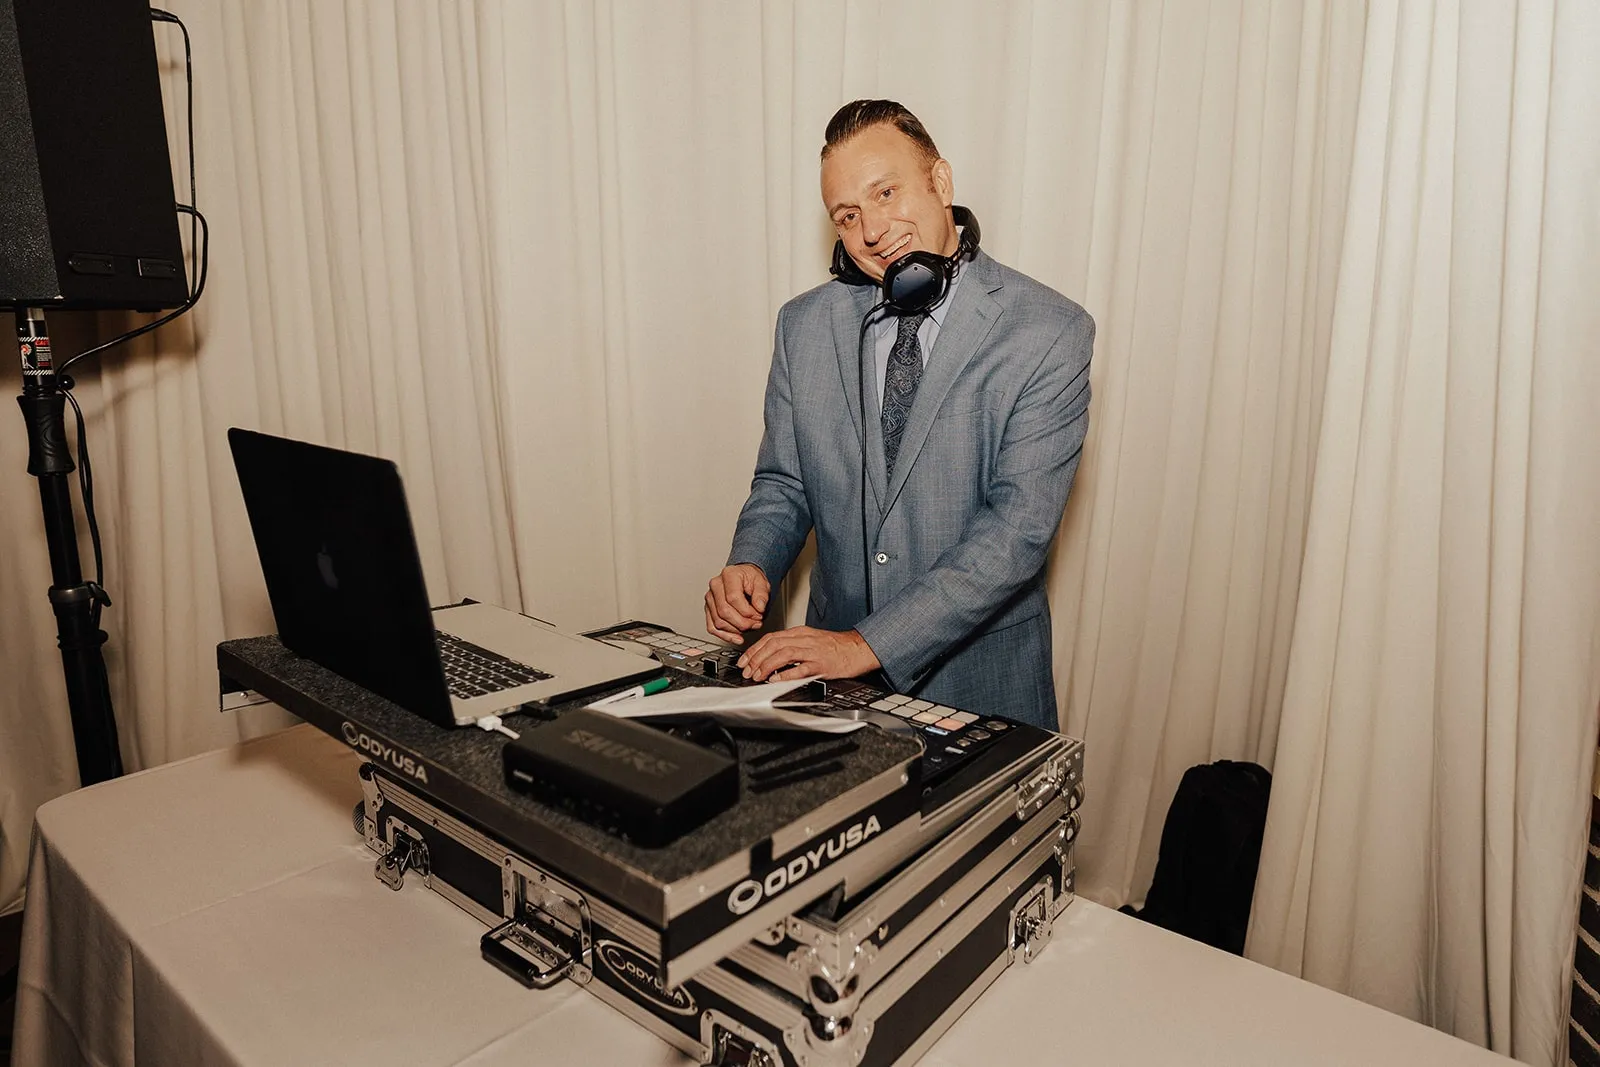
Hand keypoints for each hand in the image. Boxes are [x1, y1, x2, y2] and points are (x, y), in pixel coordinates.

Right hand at [705, 564, 769, 644]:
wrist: (744, 577)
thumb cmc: (751, 578)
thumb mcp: (762, 582)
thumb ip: (762, 594)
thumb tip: (759, 607)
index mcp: (728, 575)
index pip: (733, 598)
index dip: (747, 611)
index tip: (758, 615)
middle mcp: (715, 585)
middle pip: (724, 612)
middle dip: (742, 623)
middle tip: (756, 623)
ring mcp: (710, 598)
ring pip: (718, 622)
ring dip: (736, 630)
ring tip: (749, 627)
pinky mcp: (709, 609)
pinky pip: (712, 627)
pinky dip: (725, 636)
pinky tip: (737, 638)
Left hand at [737, 627, 880, 681]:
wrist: (858, 649)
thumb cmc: (836, 647)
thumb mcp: (811, 640)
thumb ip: (792, 645)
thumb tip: (771, 656)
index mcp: (800, 633)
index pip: (771, 638)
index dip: (754, 649)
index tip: (744, 660)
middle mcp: (804, 640)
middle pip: (773, 644)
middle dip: (756, 658)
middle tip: (746, 670)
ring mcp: (813, 651)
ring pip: (783, 654)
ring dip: (766, 665)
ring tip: (757, 676)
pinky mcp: (821, 664)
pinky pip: (800, 669)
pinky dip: (785, 674)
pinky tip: (776, 680)